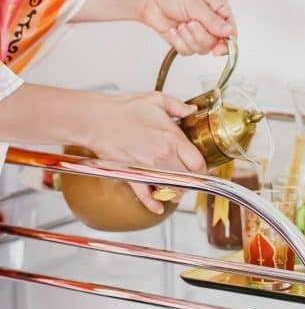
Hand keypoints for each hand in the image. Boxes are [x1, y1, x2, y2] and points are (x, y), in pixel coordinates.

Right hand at [0, 85, 203, 213]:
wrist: (96, 120)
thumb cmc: (123, 109)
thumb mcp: (156, 100)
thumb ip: (178, 106)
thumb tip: (192, 110)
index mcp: (172, 138)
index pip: (199, 162)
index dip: (205, 167)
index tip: (203, 167)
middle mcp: (163, 156)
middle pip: (189, 178)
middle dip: (193, 179)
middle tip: (192, 177)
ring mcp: (148, 168)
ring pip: (171, 189)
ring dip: (177, 191)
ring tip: (178, 188)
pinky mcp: (133, 175)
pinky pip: (145, 196)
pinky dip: (153, 204)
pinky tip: (159, 207)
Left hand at [72, 0, 237, 55]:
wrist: (149, 0)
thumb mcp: (195, 5)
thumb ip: (213, 21)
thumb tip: (229, 32)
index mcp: (219, 11)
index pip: (231, 33)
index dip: (226, 44)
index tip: (218, 49)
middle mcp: (212, 24)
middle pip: (215, 44)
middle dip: (200, 36)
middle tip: (189, 24)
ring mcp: (199, 34)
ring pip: (201, 50)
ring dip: (188, 39)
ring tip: (180, 24)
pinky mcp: (186, 42)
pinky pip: (188, 52)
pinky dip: (178, 42)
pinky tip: (173, 30)